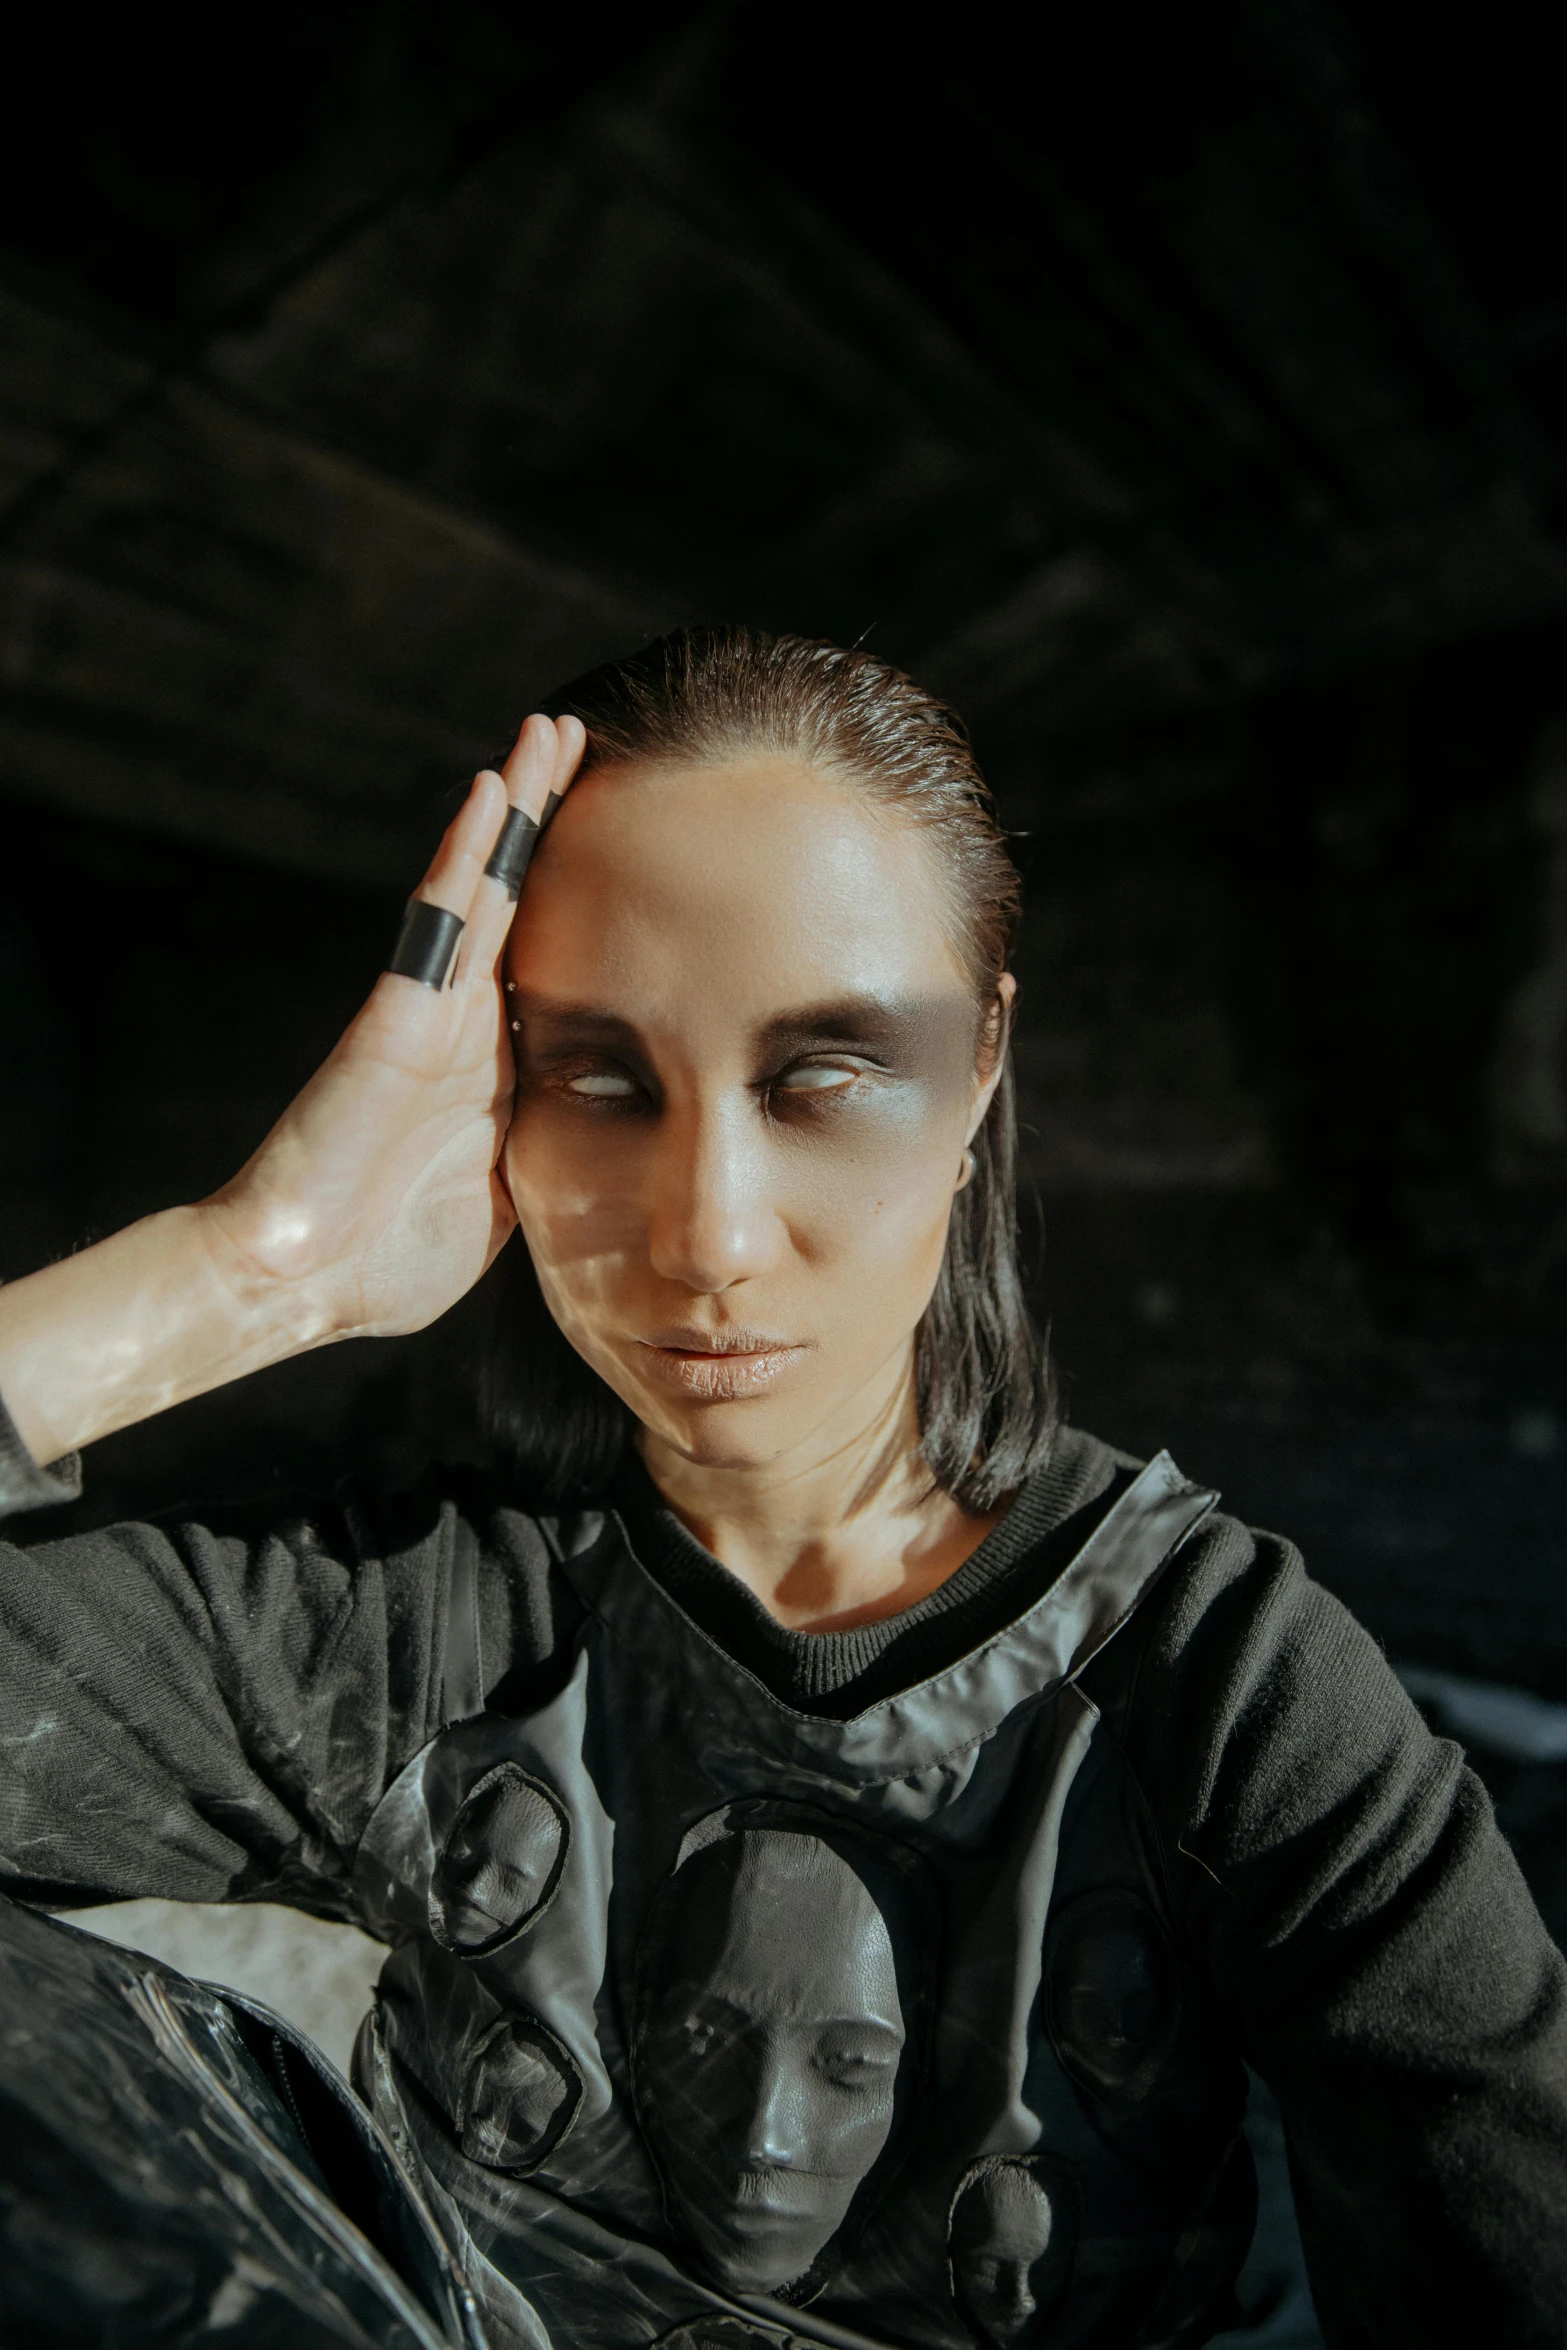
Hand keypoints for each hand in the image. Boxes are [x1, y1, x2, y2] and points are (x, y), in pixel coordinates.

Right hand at [201, 713, 584, 1341]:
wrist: (305, 1279)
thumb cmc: (389, 1255)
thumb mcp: (505, 1203)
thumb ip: (548, 1164)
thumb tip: (618, 1164)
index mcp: (496, 1065)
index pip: (553, 956)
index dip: (591, 895)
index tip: (640, 842)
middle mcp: (464, 1020)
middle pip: (516, 896)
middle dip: (552, 820)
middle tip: (589, 742)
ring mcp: (429, 1008)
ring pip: (481, 884)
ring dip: (516, 806)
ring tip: (551, 732)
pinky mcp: (396, 1012)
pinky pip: (437, 918)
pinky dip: (465, 852)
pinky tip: (492, 790)